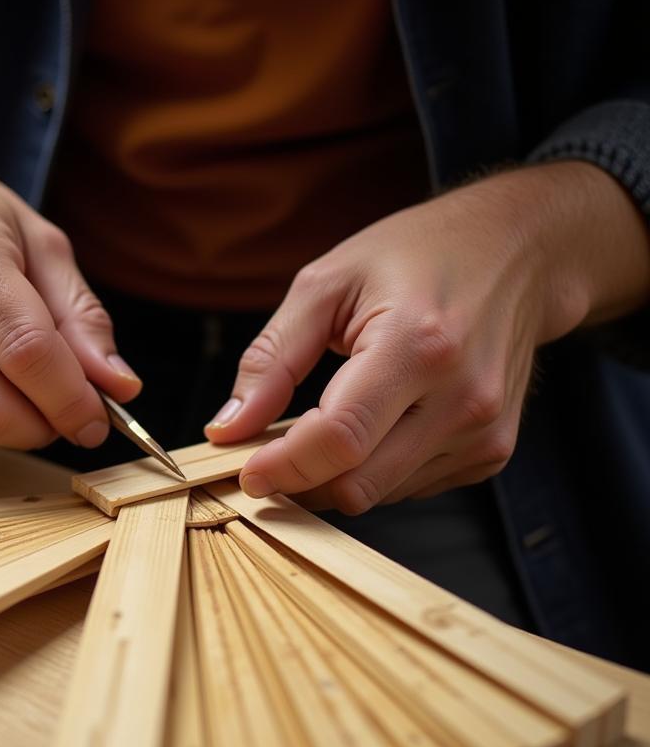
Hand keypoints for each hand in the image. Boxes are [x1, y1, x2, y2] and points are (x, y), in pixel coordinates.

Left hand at [205, 162, 649, 511]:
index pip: (340, 439)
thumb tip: (228, 428)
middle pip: (358, 482)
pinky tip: (371, 427)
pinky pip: (410, 488)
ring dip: (335, 477)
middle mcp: (462, 397)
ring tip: (319, 429)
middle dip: (300, 479)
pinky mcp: (492, 450)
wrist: (519, 251)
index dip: (283, 467)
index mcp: (418, 344)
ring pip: (380, 494)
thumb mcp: (326, 284)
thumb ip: (272, 359)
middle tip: (268, 452)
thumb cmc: (417, 255)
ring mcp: (484, 430)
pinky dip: (374, 471)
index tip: (245, 471)